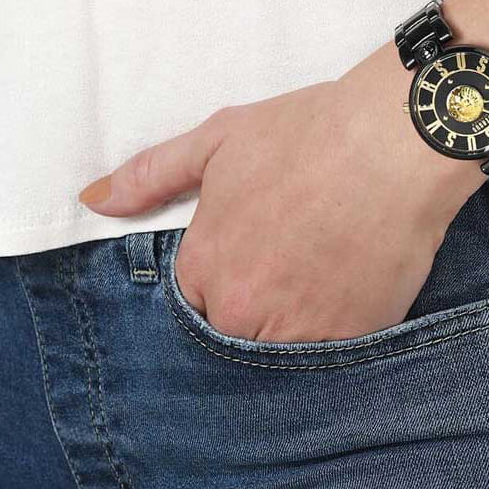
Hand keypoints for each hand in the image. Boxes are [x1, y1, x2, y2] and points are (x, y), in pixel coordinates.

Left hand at [78, 49, 483, 341]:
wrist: (394, 144)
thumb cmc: (307, 134)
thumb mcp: (217, 141)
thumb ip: (151, 175)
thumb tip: (94, 199)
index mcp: (205, 268)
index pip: (194, 302)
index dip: (224, 275)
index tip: (254, 251)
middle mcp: (242, 312)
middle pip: (235, 332)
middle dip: (257, 305)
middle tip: (295, 259)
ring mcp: (298, 333)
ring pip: (281, 349)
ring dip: (295, 323)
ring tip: (325, 271)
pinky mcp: (351, 341)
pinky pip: (332, 354)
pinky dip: (338, 329)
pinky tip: (353, 285)